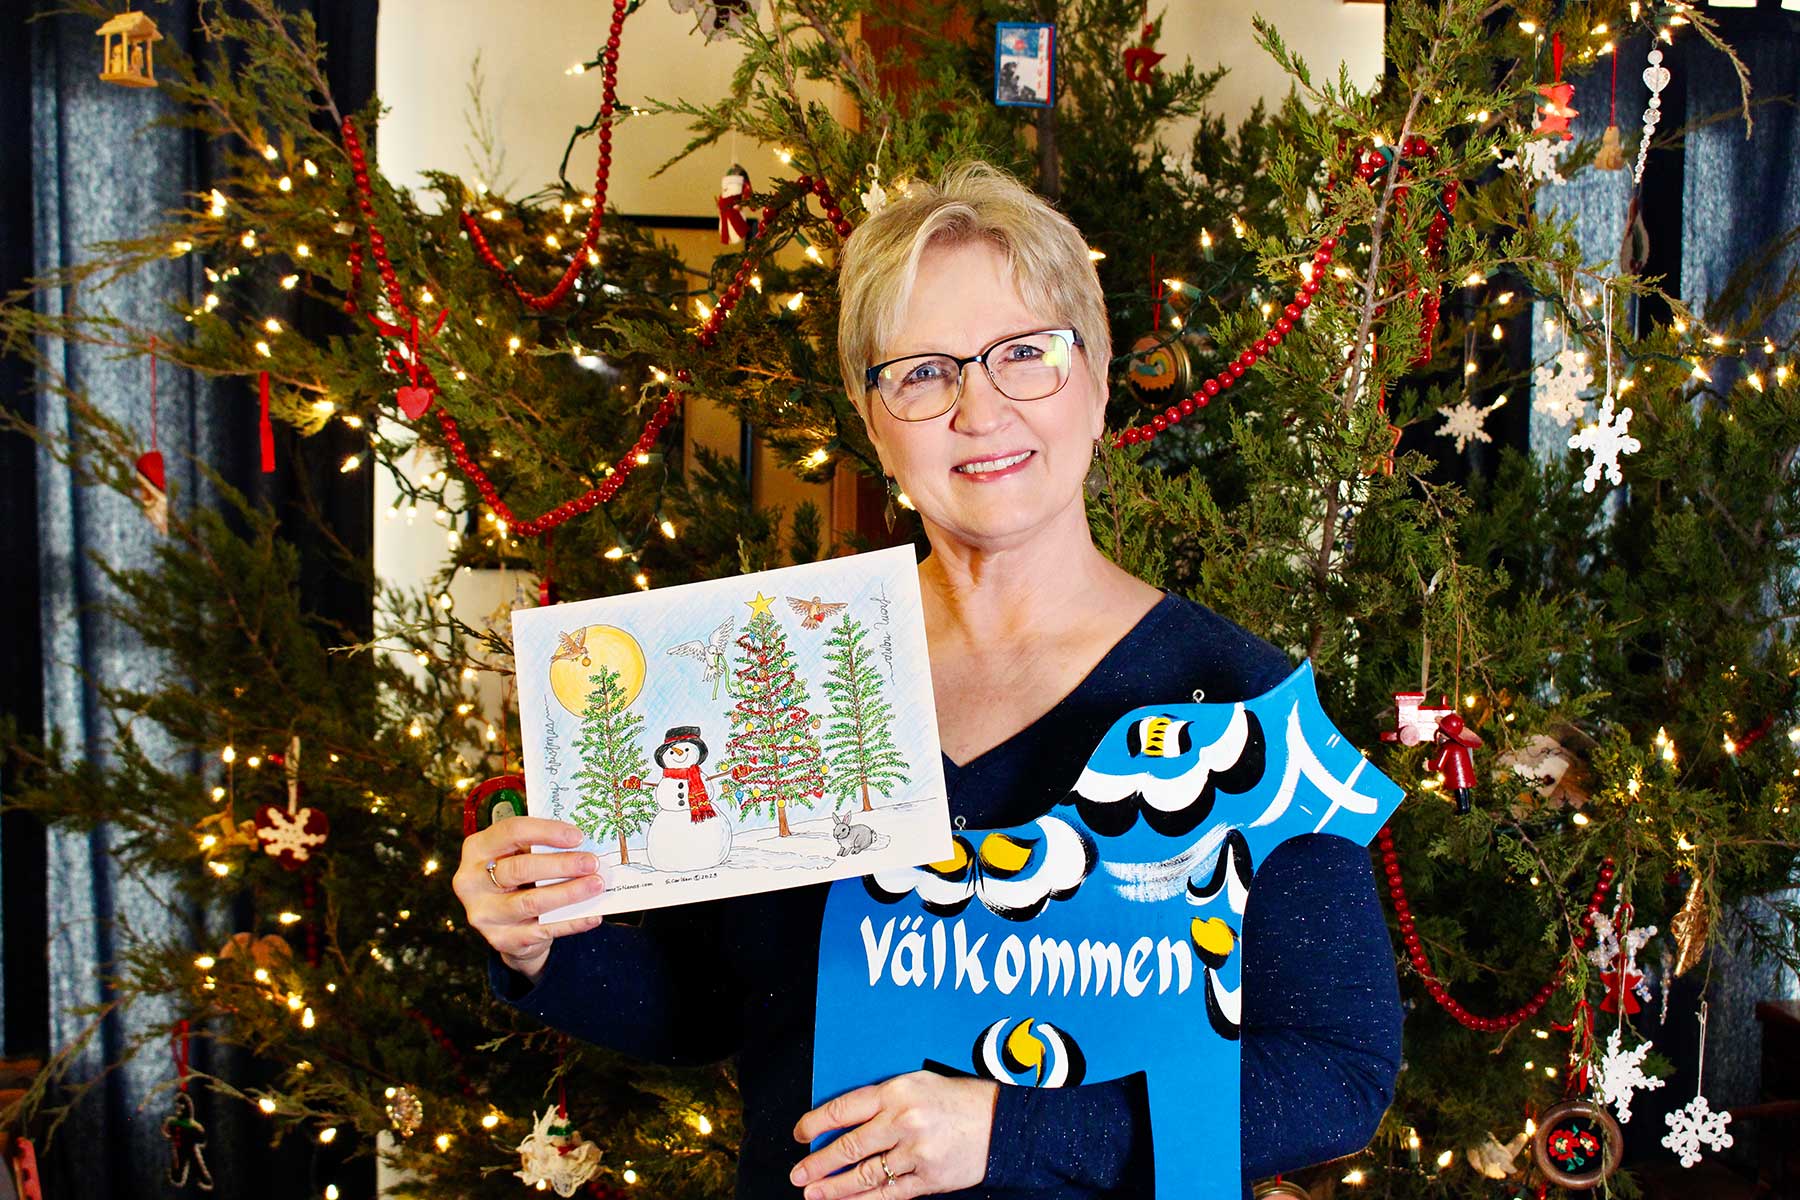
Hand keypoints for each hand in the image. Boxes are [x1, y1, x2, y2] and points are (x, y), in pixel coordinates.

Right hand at [452, 815, 604, 983]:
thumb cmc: (519, 876)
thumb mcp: (520, 853)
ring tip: (596, 884)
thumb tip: (583, 841)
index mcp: (477, 849)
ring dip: (569, 893)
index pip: (511, 832)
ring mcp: (484, 913)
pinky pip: (541, 930)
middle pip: (521, 869)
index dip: (546, 831)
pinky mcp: (500, 939)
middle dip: (562, 865)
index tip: (578, 836)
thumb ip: (542, 845)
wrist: (507, 922)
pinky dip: (571, 922)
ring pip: (531, 902)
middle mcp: (472, 881)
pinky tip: (592, 915)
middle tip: (592, 863)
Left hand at [789, 1072, 997, 1198]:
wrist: (1001, 1123)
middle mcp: (904, 1121)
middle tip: (798, 1174)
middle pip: (850, 1146)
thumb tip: (842, 1121)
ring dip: (835, 1188)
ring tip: (813, 1194)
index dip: (816, 1124)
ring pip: (866, 1175)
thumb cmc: (956, 1099)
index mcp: (896, 1092)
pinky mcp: (930, 1178)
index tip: (800, 1134)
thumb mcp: (916, 1083)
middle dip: (818, 1163)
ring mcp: (917, 1153)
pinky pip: (890, 1194)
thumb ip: (881, 1100)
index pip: (843, 1109)